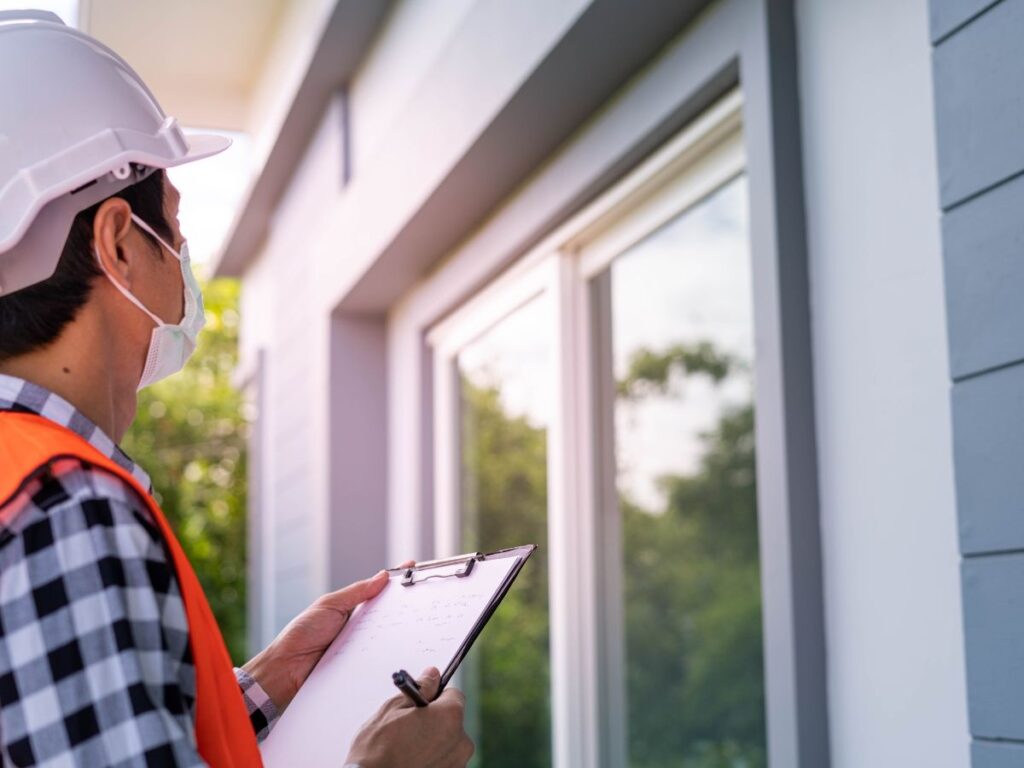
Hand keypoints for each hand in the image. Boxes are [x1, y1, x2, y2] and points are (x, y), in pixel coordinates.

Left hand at [243, 562, 414, 710]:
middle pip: (388, 613)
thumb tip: (382, 576)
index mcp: (351, 608)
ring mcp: (362, 645)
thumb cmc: (301, 634)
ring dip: (400, 630)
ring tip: (417, 619)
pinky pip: (380, 656)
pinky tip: (401, 647)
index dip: (395, 580)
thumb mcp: (329, 605)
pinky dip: (389, 652)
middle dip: (405, 604)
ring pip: (388, 636)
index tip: (413, 567)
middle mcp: (359, 626)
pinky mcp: (362, 664)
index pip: (378, 590)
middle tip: (423, 596)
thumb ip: (356, 592)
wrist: (286, 669)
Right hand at [346, 667, 473, 767]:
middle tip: (409, 727)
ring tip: (407, 748)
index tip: (421, 703)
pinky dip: (432, 759)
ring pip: (448, 743)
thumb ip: (420, 688)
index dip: (435, 696)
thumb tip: (433, 674)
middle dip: (434, 720)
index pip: (453, 695)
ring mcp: (457, 764)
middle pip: (452, 720)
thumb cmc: (378, 749)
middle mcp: (461, 742)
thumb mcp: (394, 708)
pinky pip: (443, 761)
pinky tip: (412, 761)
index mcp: (450, 717)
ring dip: (433, 741)